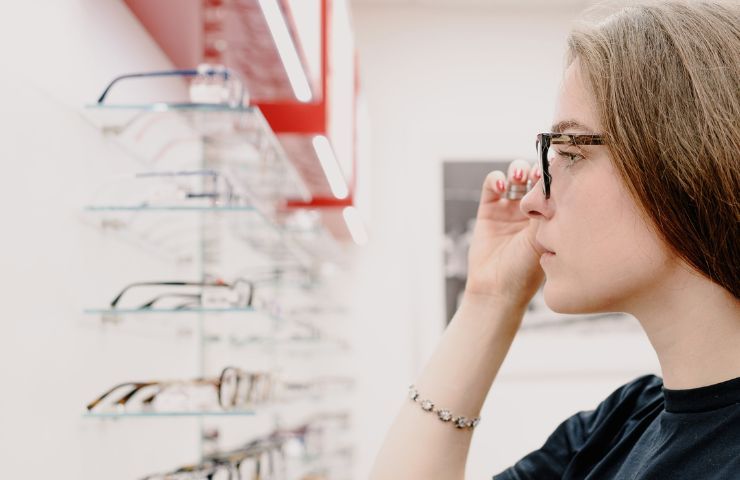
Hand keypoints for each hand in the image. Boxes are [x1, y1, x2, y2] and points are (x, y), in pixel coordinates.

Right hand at [464, 159, 545, 313]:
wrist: (498, 289)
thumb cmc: (527, 271)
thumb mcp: (545, 239)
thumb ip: (549, 211)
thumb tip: (558, 183)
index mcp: (551, 215)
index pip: (556, 185)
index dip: (556, 173)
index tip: (558, 168)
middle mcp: (531, 209)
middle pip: (536, 175)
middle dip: (537, 168)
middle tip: (539, 173)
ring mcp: (509, 208)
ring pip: (515, 176)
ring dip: (517, 169)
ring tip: (519, 177)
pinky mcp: (488, 209)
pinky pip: (492, 185)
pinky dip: (495, 179)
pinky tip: (500, 185)